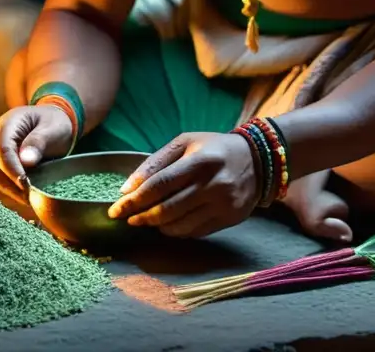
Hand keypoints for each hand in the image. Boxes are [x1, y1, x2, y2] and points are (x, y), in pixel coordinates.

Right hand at [0, 105, 73, 199]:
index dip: (12, 170)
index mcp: (7, 124)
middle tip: (28, 197)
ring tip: (27, 199)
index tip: (26, 185)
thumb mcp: (53, 129)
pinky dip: (6, 190)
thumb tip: (26, 161)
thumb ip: (39, 142)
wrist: (52, 123)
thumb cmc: (54, 124)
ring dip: (6, 190)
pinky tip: (21, 197)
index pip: (3, 150)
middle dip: (8, 184)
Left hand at [107, 132, 258, 237]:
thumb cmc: (214, 148)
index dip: (134, 200)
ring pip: (179, 226)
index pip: (159, 185)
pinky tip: (168, 223)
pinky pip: (194, 232)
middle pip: (166, 210)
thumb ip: (155, 162)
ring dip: (156, 226)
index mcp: (199, 162)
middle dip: (140, 216)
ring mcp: (222, 205)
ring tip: (145, 219)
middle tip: (126, 217)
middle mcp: (212, 185)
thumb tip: (127, 188)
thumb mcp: (186, 142)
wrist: (259, 160)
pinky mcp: (229, 219)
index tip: (116, 208)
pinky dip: (175, 231)